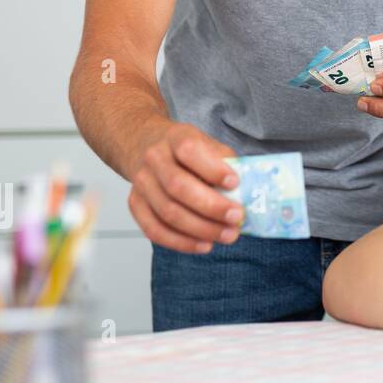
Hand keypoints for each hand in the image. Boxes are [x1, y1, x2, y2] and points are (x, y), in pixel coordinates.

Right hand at [126, 122, 244, 253]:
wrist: (146, 145)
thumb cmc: (186, 151)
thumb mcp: (207, 144)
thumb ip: (225, 162)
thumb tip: (247, 189)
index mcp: (175, 138)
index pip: (189, 151)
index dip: (212, 169)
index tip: (235, 182)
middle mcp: (154, 159)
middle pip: (178, 187)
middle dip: (211, 207)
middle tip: (237, 218)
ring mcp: (141, 182)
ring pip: (167, 212)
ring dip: (201, 229)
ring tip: (227, 235)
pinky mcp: (135, 204)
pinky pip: (154, 230)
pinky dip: (181, 242)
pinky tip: (204, 244)